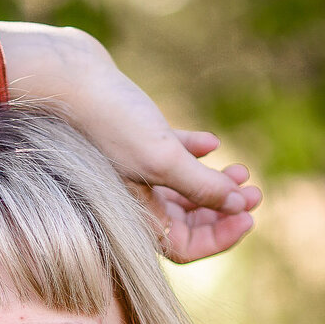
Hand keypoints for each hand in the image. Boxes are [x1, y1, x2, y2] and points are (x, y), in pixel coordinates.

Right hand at [0, 21, 260, 263]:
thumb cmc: (110, 122)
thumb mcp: (162, 160)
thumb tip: (239, 207)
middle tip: (256, 192)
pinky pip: (169, 155)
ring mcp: (131, 170)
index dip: (220, 238)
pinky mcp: (130, 139)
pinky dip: (193, 151)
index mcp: (136, 217)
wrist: (68, 76)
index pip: (184, 246)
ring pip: (182, 188)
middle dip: (224, 209)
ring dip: (215, 182)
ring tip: (243, 169)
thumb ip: (201, 187)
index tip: (250, 218)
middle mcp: (133, 200)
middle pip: (186, 221)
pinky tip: (211, 143)